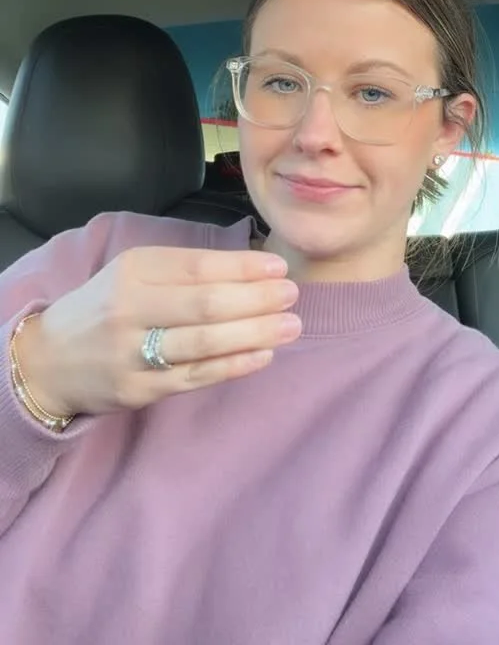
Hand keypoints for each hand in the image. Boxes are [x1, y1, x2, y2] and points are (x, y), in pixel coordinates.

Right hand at [15, 247, 299, 418]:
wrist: (49, 360)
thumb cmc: (106, 307)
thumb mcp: (132, 273)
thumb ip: (183, 269)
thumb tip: (251, 267)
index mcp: (132, 271)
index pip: (198, 266)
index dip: (243, 268)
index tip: (278, 268)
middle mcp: (130, 309)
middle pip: (206, 304)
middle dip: (257, 299)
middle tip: (292, 295)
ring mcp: (133, 353)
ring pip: (205, 342)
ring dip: (255, 333)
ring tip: (290, 325)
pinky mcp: (139, 390)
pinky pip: (196, 377)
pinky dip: (234, 366)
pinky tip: (263, 356)